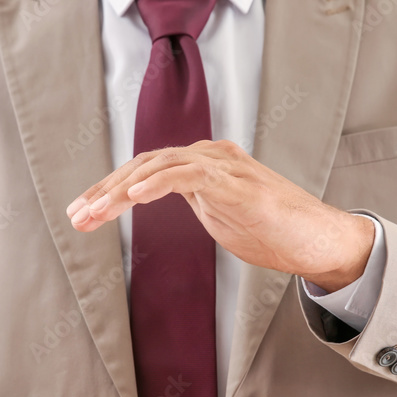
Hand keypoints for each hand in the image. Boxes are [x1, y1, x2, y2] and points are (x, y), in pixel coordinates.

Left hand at [65, 140, 374, 290]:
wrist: (320, 241)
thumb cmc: (278, 233)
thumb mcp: (224, 217)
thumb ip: (197, 204)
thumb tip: (169, 202)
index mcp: (204, 165)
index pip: (145, 170)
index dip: (110, 190)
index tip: (83, 213)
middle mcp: (210, 156)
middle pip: (143, 165)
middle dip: (104, 191)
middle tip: (76, 216)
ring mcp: (223, 165)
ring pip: (157, 166)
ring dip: (119, 191)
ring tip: (92, 213)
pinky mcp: (235, 181)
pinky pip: (187, 174)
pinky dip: (156, 183)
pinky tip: (132, 198)